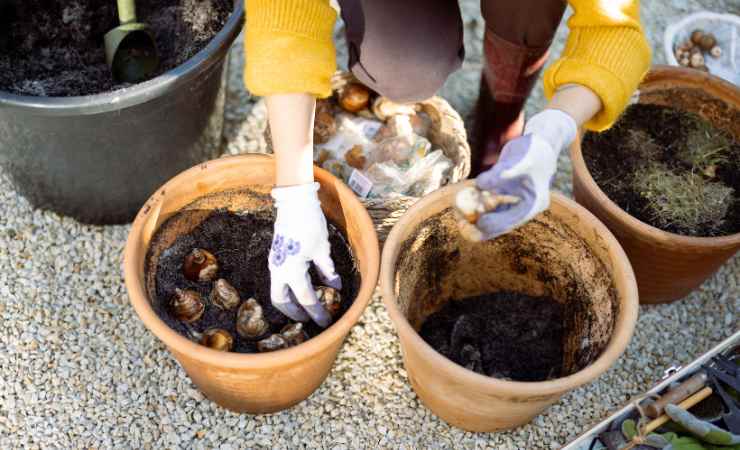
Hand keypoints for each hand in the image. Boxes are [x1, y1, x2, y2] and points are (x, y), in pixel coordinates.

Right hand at [269, 182, 341, 327]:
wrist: (294, 201)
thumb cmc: (310, 224)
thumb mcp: (322, 249)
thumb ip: (327, 271)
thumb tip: (335, 287)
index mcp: (291, 271)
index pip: (306, 298)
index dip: (317, 312)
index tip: (326, 321)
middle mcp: (278, 270)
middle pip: (281, 301)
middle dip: (294, 313)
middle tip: (309, 318)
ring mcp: (275, 262)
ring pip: (278, 290)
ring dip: (290, 301)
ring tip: (306, 306)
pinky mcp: (276, 255)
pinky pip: (280, 278)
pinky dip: (289, 287)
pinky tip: (302, 286)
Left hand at [475, 109, 576, 238]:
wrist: (539, 142)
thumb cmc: (533, 150)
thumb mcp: (517, 160)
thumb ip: (499, 174)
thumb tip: (479, 185)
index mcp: (534, 203)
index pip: (513, 220)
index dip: (495, 224)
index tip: (478, 224)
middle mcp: (526, 206)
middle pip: (503, 224)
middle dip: (484, 227)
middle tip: (464, 228)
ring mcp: (517, 202)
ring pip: (497, 217)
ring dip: (480, 219)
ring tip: (462, 222)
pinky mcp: (508, 196)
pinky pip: (493, 207)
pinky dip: (481, 208)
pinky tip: (466, 208)